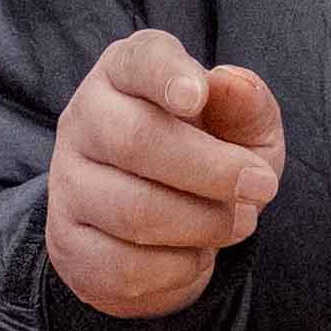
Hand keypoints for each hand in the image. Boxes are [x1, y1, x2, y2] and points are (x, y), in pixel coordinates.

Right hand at [45, 30, 283, 323]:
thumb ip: (246, 105)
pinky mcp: (68, 245)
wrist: (163, 231)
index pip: (139, 61)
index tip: (197, 96)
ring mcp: (67, 184)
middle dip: (212, 170)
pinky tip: (196, 255)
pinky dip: (179, 269)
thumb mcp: (241, 129)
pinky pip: (125, 266)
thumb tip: (235, 84)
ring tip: (238, 223)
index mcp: (125, 74)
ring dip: (204, 224)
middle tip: (263, 187)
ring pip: (133, 210)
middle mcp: (84, 119)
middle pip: (136, 139)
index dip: (167, 75)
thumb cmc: (207, 158)